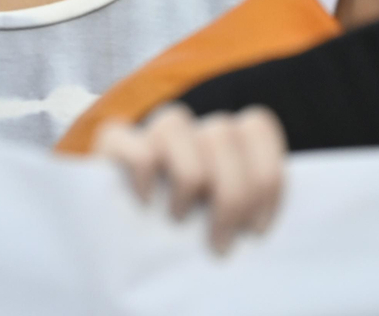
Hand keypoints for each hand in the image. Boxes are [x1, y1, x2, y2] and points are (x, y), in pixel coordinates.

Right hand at [94, 104, 286, 254]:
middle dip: (232, 193)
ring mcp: (148, 132)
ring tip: (180, 219)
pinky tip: (145, 205)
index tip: (256, 229)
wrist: (122, 254)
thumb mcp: (223, 228)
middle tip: (221, 244)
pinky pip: (136, 147)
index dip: (266, 175)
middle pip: (221, 131)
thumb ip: (244, 210)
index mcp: (222, 140)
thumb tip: (260, 223)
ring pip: (175, 123)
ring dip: (187, 179)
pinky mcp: (112, 144)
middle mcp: (188, 128)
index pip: (256, 124)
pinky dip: (145, 179)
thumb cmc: (184, 244)